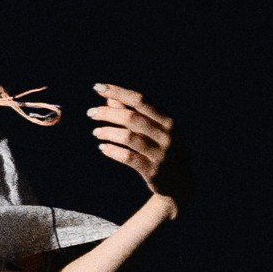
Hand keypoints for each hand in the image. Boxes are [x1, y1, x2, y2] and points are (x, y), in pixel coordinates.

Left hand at [87, 83, 180, 202]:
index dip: (118, 92)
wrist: (181, 184)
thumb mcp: (154, 130)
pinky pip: (128, 157)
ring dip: (108, 132)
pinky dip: (113, 151)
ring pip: (128, 137)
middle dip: (107, 113)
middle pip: (131, 117)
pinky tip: (103, 148)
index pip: (140, 100)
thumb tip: (110, 98)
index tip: (98, 88)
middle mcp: (166, 134)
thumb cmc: (163, 150)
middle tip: (91, 113)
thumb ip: (133, 113)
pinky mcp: (153, 171)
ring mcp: (160, 153)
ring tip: (96, 132)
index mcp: (168, 120)